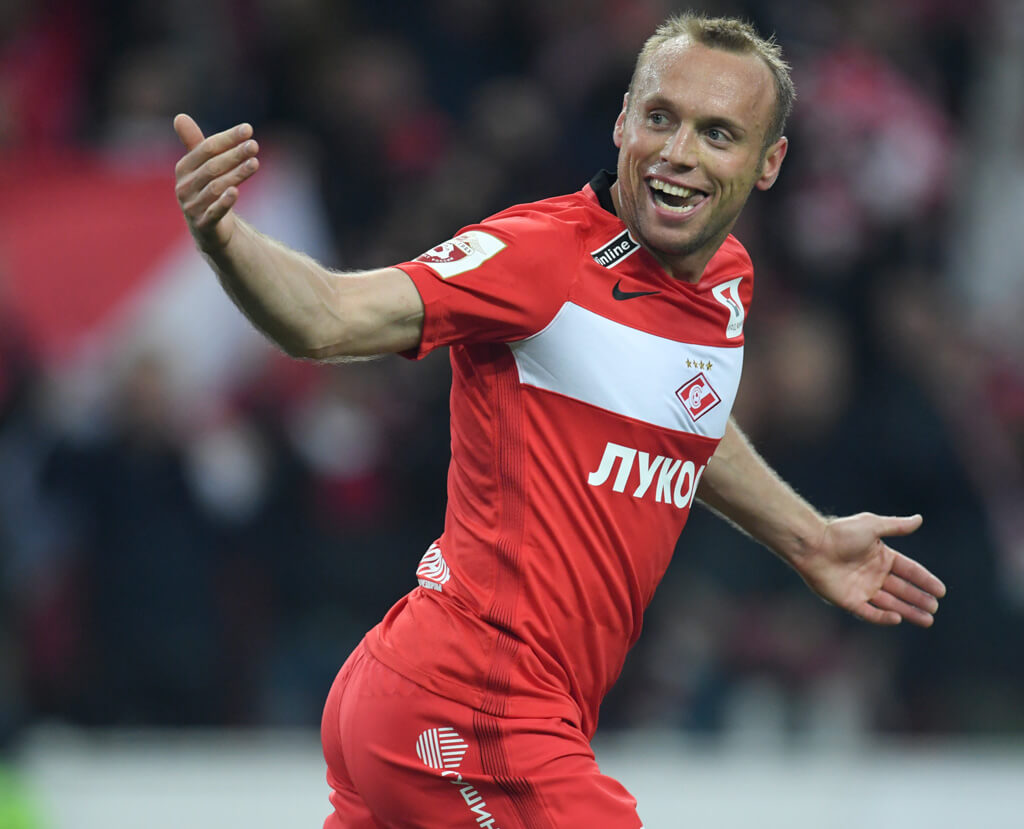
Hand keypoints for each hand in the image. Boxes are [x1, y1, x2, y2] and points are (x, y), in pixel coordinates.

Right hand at [173, 114, 259, 251]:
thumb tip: (179, 116)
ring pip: (216, 187)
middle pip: (212, 167)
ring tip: (255, 163)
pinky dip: (224, 201)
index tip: (248, 129)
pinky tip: (236, 191)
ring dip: (236, 174)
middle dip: (234, 154)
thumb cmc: (208, 192)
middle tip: (254, 145)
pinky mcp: (204, 225)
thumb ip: (198, 145)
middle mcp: (184, 187)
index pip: (206, 148)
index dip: (227, 138)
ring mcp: (192, 207)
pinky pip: (214, 212)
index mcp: (183, 168)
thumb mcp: (203, 168)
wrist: (210, 230)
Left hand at [797, 513, 945, 626]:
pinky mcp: (848, 600)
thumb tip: (919, 519)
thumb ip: (896, 526)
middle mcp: (873, 574)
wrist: (813, 545)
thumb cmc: (841, 532)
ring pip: (890, 603)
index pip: (908, 571)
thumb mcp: (872, 526)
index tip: (941, 591)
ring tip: (927, 620)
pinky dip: (883, 617)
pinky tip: (898, 618)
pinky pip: (869, 612)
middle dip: (919, 599)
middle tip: (935, 608)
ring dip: (908, 611)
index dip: (924, 580)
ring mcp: (861, 588)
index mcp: (880, 557)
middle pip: (902, 589)